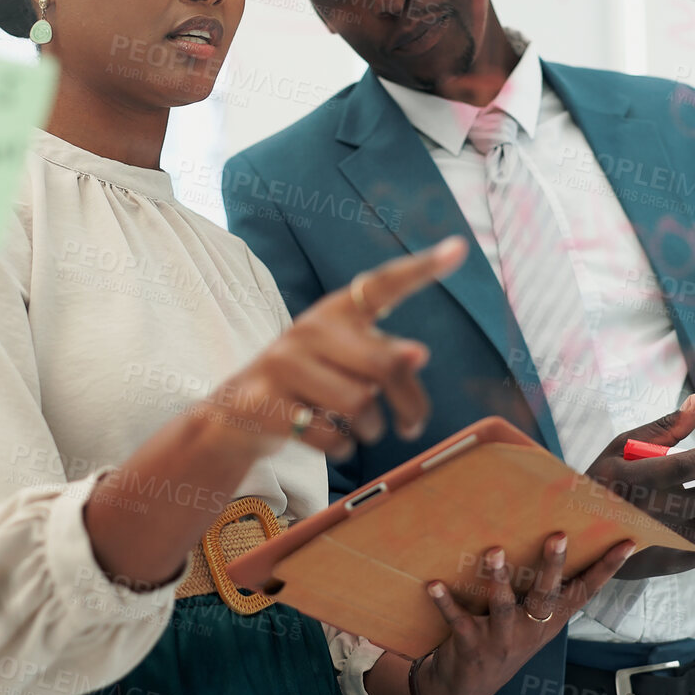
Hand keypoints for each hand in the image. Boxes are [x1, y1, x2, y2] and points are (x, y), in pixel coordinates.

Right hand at [201, 238, 466, 458]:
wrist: (235, 414)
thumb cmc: (310, 387)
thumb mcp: (347, 366)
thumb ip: (386, 361)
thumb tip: (418, 354)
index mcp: (337, 312)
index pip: (383, 284)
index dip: (422, 268)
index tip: (459, 248)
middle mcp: (310, 328)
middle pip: (385, 364)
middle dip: (410, 403)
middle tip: (412, 425)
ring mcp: (283, 363)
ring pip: (359, 403)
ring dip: (370, 428)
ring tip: (358, 428)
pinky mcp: (266, 400)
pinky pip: (331, 434)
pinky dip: (341, 447)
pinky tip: (331, 439)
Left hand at [415, 533, 637, 694]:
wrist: (467, 687)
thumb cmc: (502, 641)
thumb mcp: (531, 623)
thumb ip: (542, 590)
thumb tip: (556, 537)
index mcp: (549, 621)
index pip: (584, 592)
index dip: (607, 570)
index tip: (627, 544)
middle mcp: (530, 629)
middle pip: (546, 596)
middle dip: (552, 567)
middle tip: (558, 536)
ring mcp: (500, 638)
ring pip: (503, 607)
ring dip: (499, 580)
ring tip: (495, 552)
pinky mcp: (470, 644)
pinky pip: (458, 619)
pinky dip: (445, 602)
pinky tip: (434, 584)